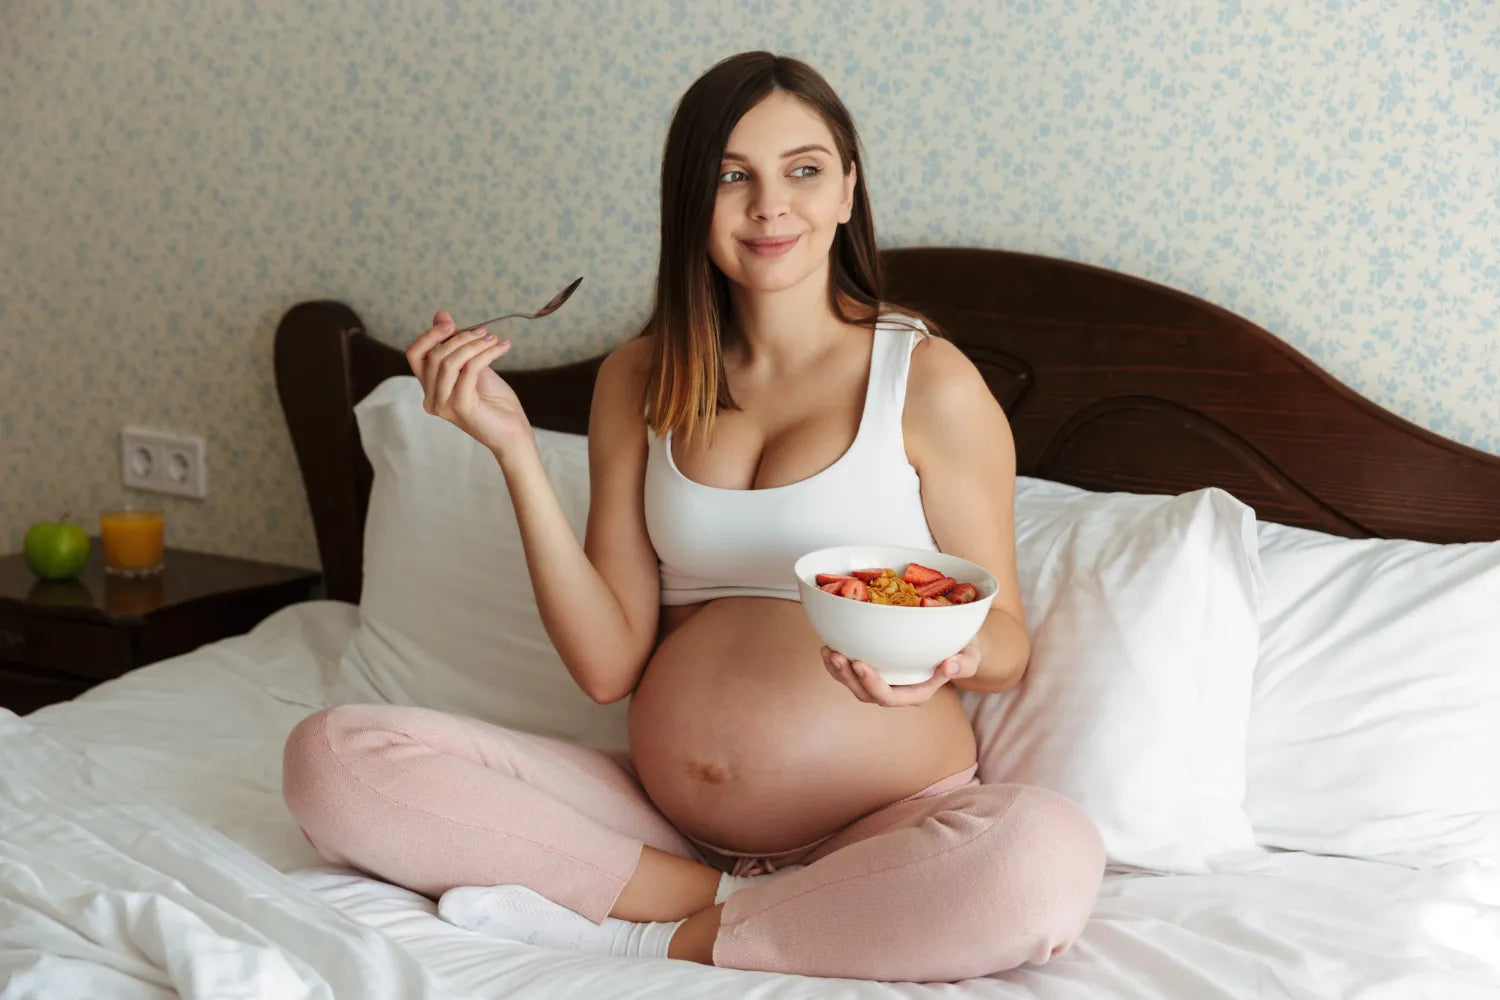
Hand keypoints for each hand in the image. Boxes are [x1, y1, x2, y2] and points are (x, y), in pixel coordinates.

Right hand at [406, 311, 529, 454]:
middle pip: (435, 356)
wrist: (513, 431)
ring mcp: (443, 405)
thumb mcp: (472, 366)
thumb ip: (455, 345)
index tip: (451, 323)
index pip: (414, 355)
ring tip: (493, 340)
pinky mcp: (460, 407)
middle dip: (461, 338)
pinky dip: (486, 354)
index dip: (429, 335)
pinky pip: (469, 370)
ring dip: (474, 345)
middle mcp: (431, 399)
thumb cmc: (494, 401)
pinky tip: (501, 348)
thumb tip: (441, 316)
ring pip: (449, 362)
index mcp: (430, 388)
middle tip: (485, 333)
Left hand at [820, 642, 980, 706]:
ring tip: (829, 652)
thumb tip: (950, 666)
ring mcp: (884, 680)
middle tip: (838, 656)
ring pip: (855, 685)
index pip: (892, 697)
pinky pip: (851, 672)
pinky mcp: (875, 668)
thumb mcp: (971, 655)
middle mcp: (897, 690)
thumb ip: (965, 663)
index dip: (874, 685)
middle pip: (868, 695)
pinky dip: (837, 664)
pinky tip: (828, 648)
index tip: (861, 664)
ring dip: (839, 672)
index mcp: (918, 692)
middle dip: (850, 678)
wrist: (956, 643)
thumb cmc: (964, 650)